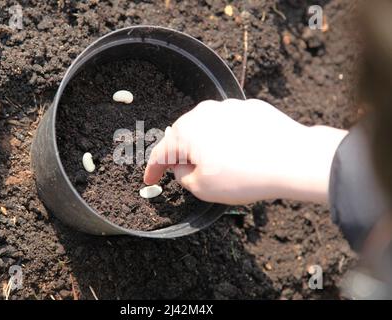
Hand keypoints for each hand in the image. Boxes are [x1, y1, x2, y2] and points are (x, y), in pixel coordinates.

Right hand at [144, 99, 347, 204]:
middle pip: (184, 136)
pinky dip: (229, 138)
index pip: (162, 153)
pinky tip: (241, 153)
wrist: (292, 159)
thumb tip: (183, 167)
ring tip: (222, 165)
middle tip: (187, 173)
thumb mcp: (202, 188)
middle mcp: (204, 113)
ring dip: (208, 145)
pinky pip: (231, 124)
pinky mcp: (251, 108)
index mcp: (187, 132)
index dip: (154, 170)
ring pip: (208, 128)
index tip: (150, 179)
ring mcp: (229, 107)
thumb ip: (183, 176)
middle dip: (183, 155)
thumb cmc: (245, 175)